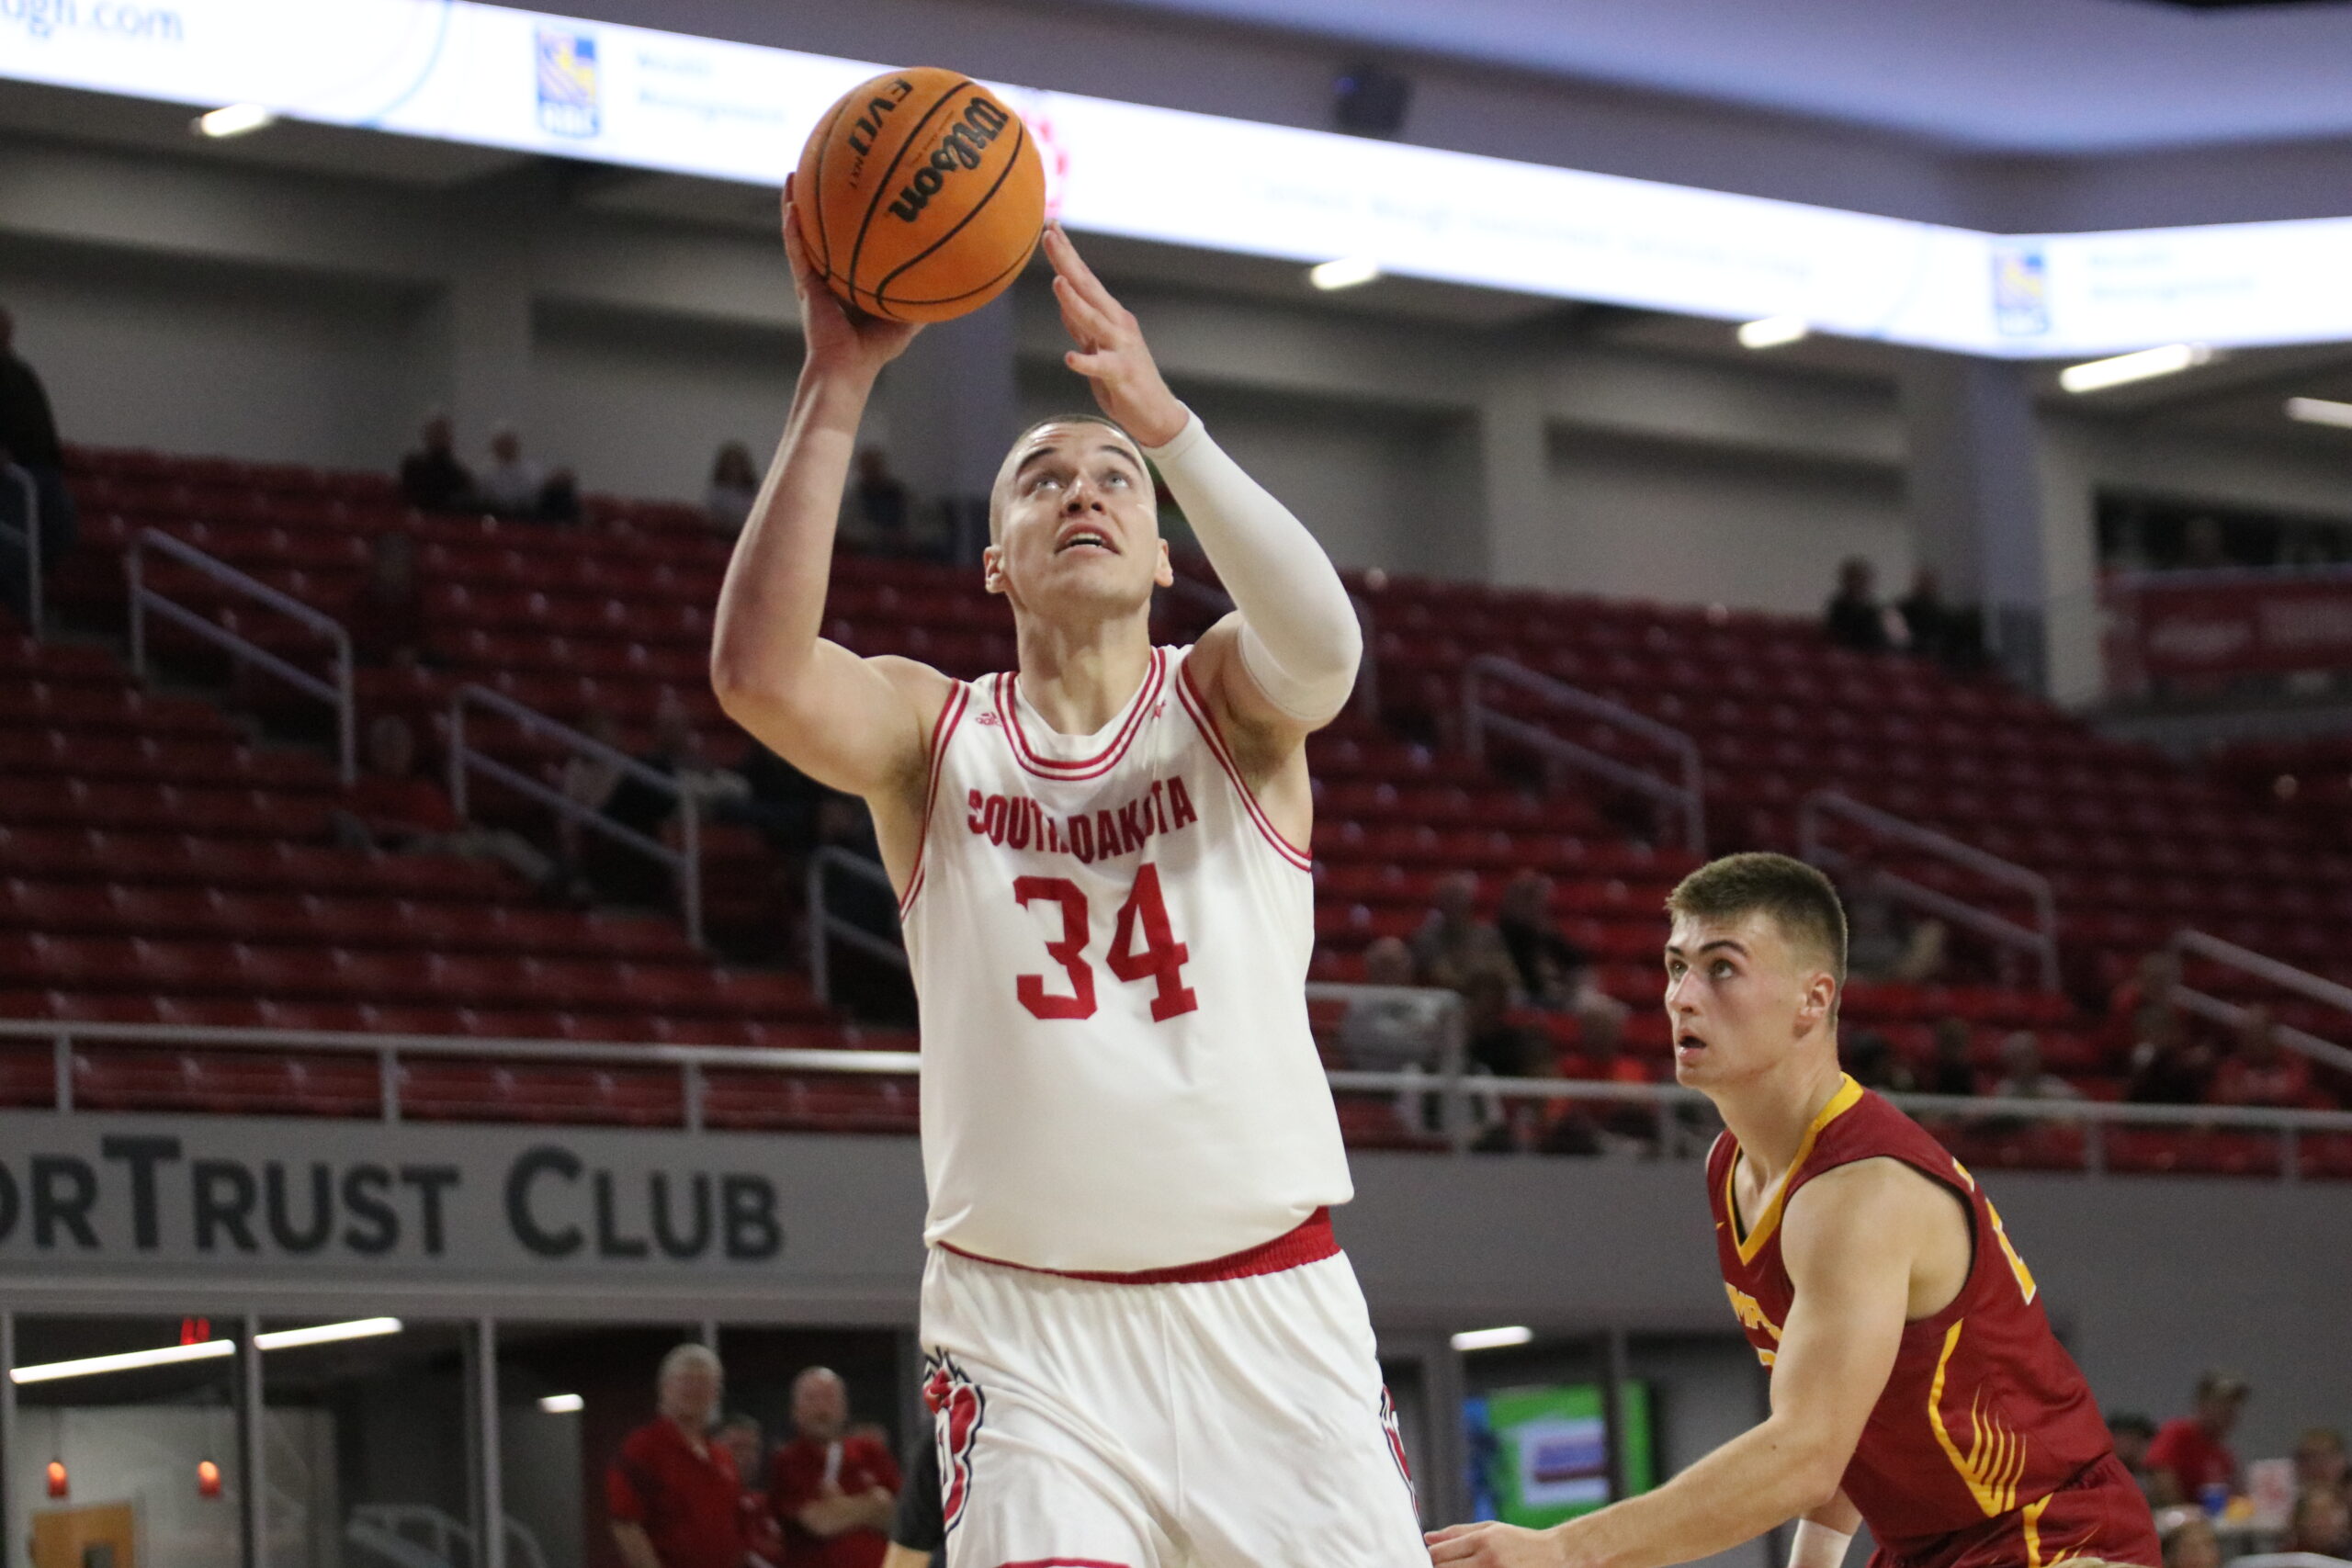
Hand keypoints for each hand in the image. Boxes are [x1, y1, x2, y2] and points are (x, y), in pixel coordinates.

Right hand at [783, 177, 920, 381]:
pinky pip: (797, 253)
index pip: (847, 238)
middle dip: (818, 198)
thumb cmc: (875, 350)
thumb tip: (953, 275)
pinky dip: (793, 231)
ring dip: (794, 203)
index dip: (849, 214)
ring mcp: (814, 278)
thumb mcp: (907, 317)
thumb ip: (923, 296)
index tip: (854, 185)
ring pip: (801, 234)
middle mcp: (828, 274)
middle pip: (822, 227)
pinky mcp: (805, 287)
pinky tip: (791, 207)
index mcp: (847, 277)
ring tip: (791, 174)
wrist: (849, 369)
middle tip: (820, 165)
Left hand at [1043, 224, 1187, 446]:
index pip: (1084, 280)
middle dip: (1068, 262)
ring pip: (1094, 321)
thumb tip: (1064, 302)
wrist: (1157, 415)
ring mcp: (1121, 348)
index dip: (1067, 255)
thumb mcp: (1098, 349)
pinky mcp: (1121, 375)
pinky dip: (1086, 362)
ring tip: (1058, 283)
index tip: (1051, 228)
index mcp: (1110, 317)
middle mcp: (1117, 326)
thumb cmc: (1125, 382)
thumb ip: (1082, 327)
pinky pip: (1101, 367)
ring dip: (1075, 303)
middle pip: (1088, 289)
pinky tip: (1070, 358)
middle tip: (1049, 236)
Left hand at [1425, 1522, 1569, 1567]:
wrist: (1558, 1557)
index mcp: (1482, 1541)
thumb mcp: (1491, 1529)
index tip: (1426, 1559)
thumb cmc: (1521, 1542)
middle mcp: (1487, 1562)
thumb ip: (1457, 1533)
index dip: (1427, 1558)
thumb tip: (1427, 1538)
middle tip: (1437, 1566)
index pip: (1438, 1554)